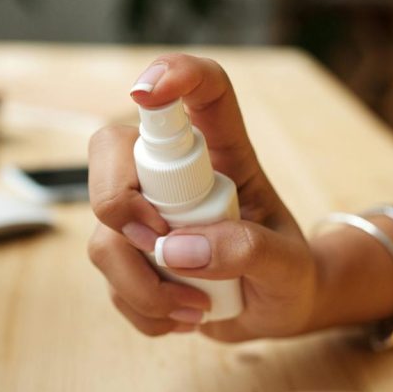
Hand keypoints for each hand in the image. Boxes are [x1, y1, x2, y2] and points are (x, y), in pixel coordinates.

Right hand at [88, 54, 316, 341]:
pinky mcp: (129, 257)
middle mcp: (174, 177)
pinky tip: (181, 316)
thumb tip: (178, 249)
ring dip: (141, 284)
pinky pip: (109, 280)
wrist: (276, 311)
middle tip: (161, 244)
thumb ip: (247, 249)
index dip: (174, 75)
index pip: (202, 93)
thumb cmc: (289, 274)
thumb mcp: (287, 264)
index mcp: (224, 154)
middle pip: (111, 150)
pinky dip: (143, 309)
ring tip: (194, 309)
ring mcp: (145, 216)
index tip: (147, 91)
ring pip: (103, 233)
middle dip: (119, 201)